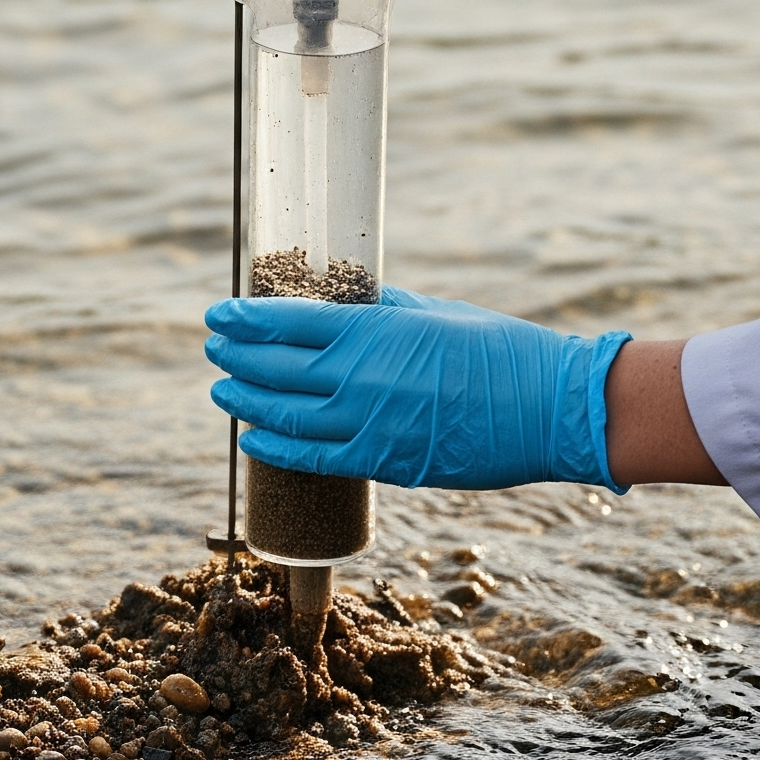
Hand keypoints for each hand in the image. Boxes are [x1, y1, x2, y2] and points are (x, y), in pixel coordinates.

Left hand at [205, 285, 630, 490]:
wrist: (546, 408)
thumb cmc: (498, 350)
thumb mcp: (436, 313)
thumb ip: (387, 308)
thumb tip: (351, 297)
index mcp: (374, 330)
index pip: (290, 320)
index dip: (247, 317)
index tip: (220, 312)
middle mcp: (361, 376)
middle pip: (277, 366)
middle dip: (238, 354)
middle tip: (213, 344)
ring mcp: (368, 423)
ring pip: (286, 413)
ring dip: (246, 398)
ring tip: (220, 386)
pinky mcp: (383, 461)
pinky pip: (314, 458)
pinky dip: (277, 448)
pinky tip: (253, 437)